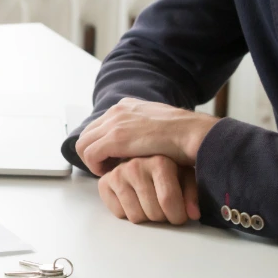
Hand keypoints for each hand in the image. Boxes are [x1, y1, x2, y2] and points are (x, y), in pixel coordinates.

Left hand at [76, 98, 219, 175]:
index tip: (112, 159)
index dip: (101, 145)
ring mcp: (115, 122)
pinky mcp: (115, 138)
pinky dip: (96, 167)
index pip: (99, 125)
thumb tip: (138, 143)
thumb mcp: (159, 125)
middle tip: (107, 168)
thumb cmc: (184, 135)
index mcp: (127, 105)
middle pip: (87, 134)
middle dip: (93, 153)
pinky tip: (110, 173)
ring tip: (108, 172)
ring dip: (92, 161)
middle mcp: (117, 110)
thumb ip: (144, 129)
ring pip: (83, 144)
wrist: (193, 134)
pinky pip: (90, 154)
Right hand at [98, 155, 199, 224]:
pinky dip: (128, 214)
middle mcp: (135, 166)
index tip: (179, 217)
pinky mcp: (104, 184)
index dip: (177, 216)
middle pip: (153, 213)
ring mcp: (117, 174)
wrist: (142, 158)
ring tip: (150, 206)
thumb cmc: (168, 171)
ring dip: (146, 218)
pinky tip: (134, 202)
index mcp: (159, 161)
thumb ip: (193, 195)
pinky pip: (119, 214)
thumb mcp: (185, 178)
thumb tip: (193, 214)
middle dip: (162, 218)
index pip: (168, 200)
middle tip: (164, 211)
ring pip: (136, 217)